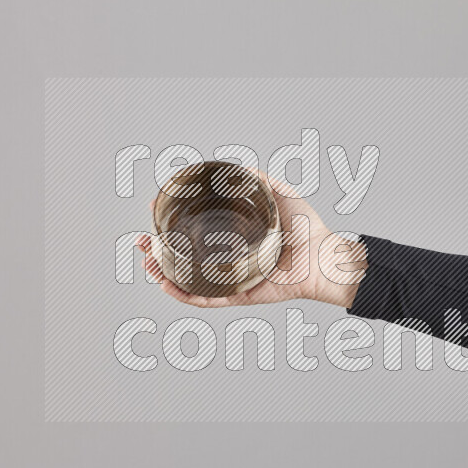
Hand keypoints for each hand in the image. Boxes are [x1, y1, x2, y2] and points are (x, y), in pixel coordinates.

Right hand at [136, 169, 365, 308]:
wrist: (325, 256)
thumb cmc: (309, 229)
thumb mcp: (281, 195)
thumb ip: (259, 182)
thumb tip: (238, 168)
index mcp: (235, 239)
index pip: (196, 232)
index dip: (172, 224)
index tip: (154, 211)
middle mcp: (230, 260)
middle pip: (186, 259)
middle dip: (158, 252)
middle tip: (142, 242)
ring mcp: (234, 279)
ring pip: (190, 282)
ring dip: (165, 274)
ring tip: (148, 263)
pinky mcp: (241, 295)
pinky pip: (209, 299)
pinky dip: (187, 296)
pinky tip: (168, 286)